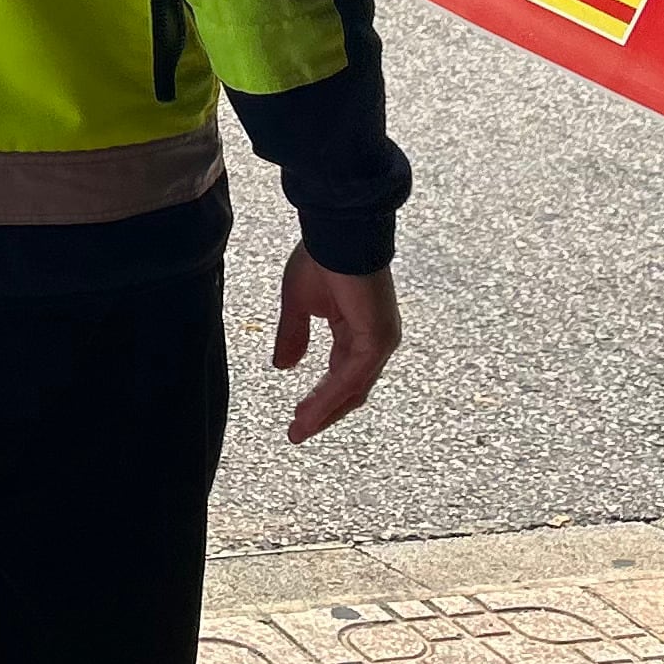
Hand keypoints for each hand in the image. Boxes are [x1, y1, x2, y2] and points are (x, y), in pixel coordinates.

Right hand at [272, 251, 399, 442]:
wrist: (336, 232)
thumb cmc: (321, 257)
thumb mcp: (298, 303)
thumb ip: (293, 336)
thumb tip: (282, 367)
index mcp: (360, 330)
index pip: (342, 374)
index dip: (320, 396)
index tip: (297, 418)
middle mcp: (376, 340)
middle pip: (352, 389)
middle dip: (324, 412)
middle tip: (298, 432)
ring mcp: (381, 340)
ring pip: (352, 388)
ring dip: (324, 411)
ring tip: (300, 429)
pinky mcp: (377, 339)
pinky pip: (351, 377)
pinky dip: (329, 396)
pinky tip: (309, 410)